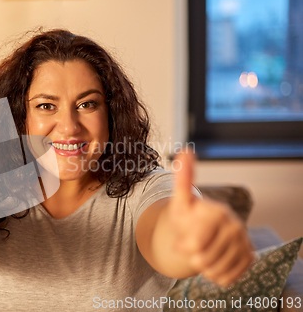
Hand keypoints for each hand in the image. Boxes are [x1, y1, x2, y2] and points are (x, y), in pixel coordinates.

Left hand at [169, 150, 253, 286]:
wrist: (202, 231)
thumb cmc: (187, 217)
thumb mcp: (179, 201)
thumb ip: (182, 179)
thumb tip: (185, 151)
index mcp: (218, 212)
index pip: (194, 246)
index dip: (183, 247)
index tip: (182, 239)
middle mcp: (236, 226)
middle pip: (203, 260)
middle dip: (192, 257)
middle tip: (192, 245)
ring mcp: (245, 242)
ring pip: (215, 271)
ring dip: (202, 267)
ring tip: (202, 251)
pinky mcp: (250, 257)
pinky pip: (226, 279)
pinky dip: (215, 274)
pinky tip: (213, 259)